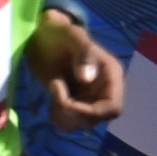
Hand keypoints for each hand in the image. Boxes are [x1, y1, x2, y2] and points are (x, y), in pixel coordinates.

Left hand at [23, 0, 122, 125]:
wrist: (43, 35)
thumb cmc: (61, 31)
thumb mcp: (72, 35)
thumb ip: (83, 53)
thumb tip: (87, 78)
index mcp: (111, 75)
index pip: (113, 108)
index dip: (90, 113)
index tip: (65, 103)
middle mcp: (104, 91)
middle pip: (95, 120)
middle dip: (71, 113)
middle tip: (53, 89)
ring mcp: (90, 99)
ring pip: (81, 124)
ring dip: (62, 115)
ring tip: (52, 90)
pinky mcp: (75, 104)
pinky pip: (70, 123)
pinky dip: (57, 117)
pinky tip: (51, 98)